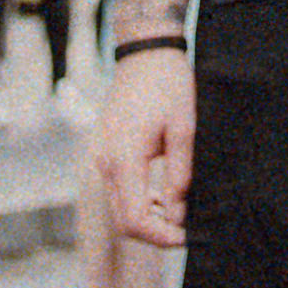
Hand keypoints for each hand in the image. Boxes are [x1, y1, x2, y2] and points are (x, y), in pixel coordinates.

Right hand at [95, 50, 196, 248]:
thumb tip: (177, 215)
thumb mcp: (184, 128)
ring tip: (178, 214)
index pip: (134, 218)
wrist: (144, 51)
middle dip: (153, 232)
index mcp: (124, 158)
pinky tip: (162, 196)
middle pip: (123, 219)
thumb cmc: (168, 84)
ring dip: (146, 218)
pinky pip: (117, 188)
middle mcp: (105, 162)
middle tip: (185, 230)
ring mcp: (101, 157)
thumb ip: (180, 175)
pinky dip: (138, 201)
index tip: (186, 237)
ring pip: (119, 206)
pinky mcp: (105, 151)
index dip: (160, 236)